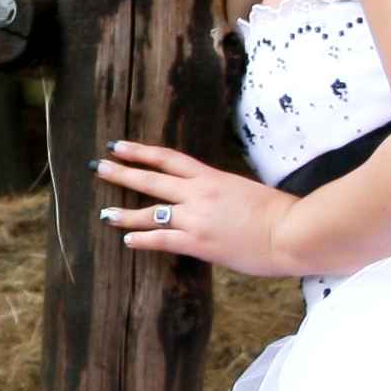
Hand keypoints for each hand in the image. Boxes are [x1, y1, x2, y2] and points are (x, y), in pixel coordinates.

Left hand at [89, 140, 301, 277]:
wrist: (292, 232)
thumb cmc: (279, 213)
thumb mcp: (246, 192)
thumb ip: (223, 192)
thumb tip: (211, 200)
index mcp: (212, 177)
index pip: (168, 159)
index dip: (141, 151)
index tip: (119, 146)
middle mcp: (199, 194)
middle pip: (151, 179)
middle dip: (121, 173)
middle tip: (98, 167)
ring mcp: (197, 218)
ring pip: (150, 213)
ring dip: (124, 214)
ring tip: (104, 214)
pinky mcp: (199, 243)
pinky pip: (162, 240)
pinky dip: (142, 241)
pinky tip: (128, 242)